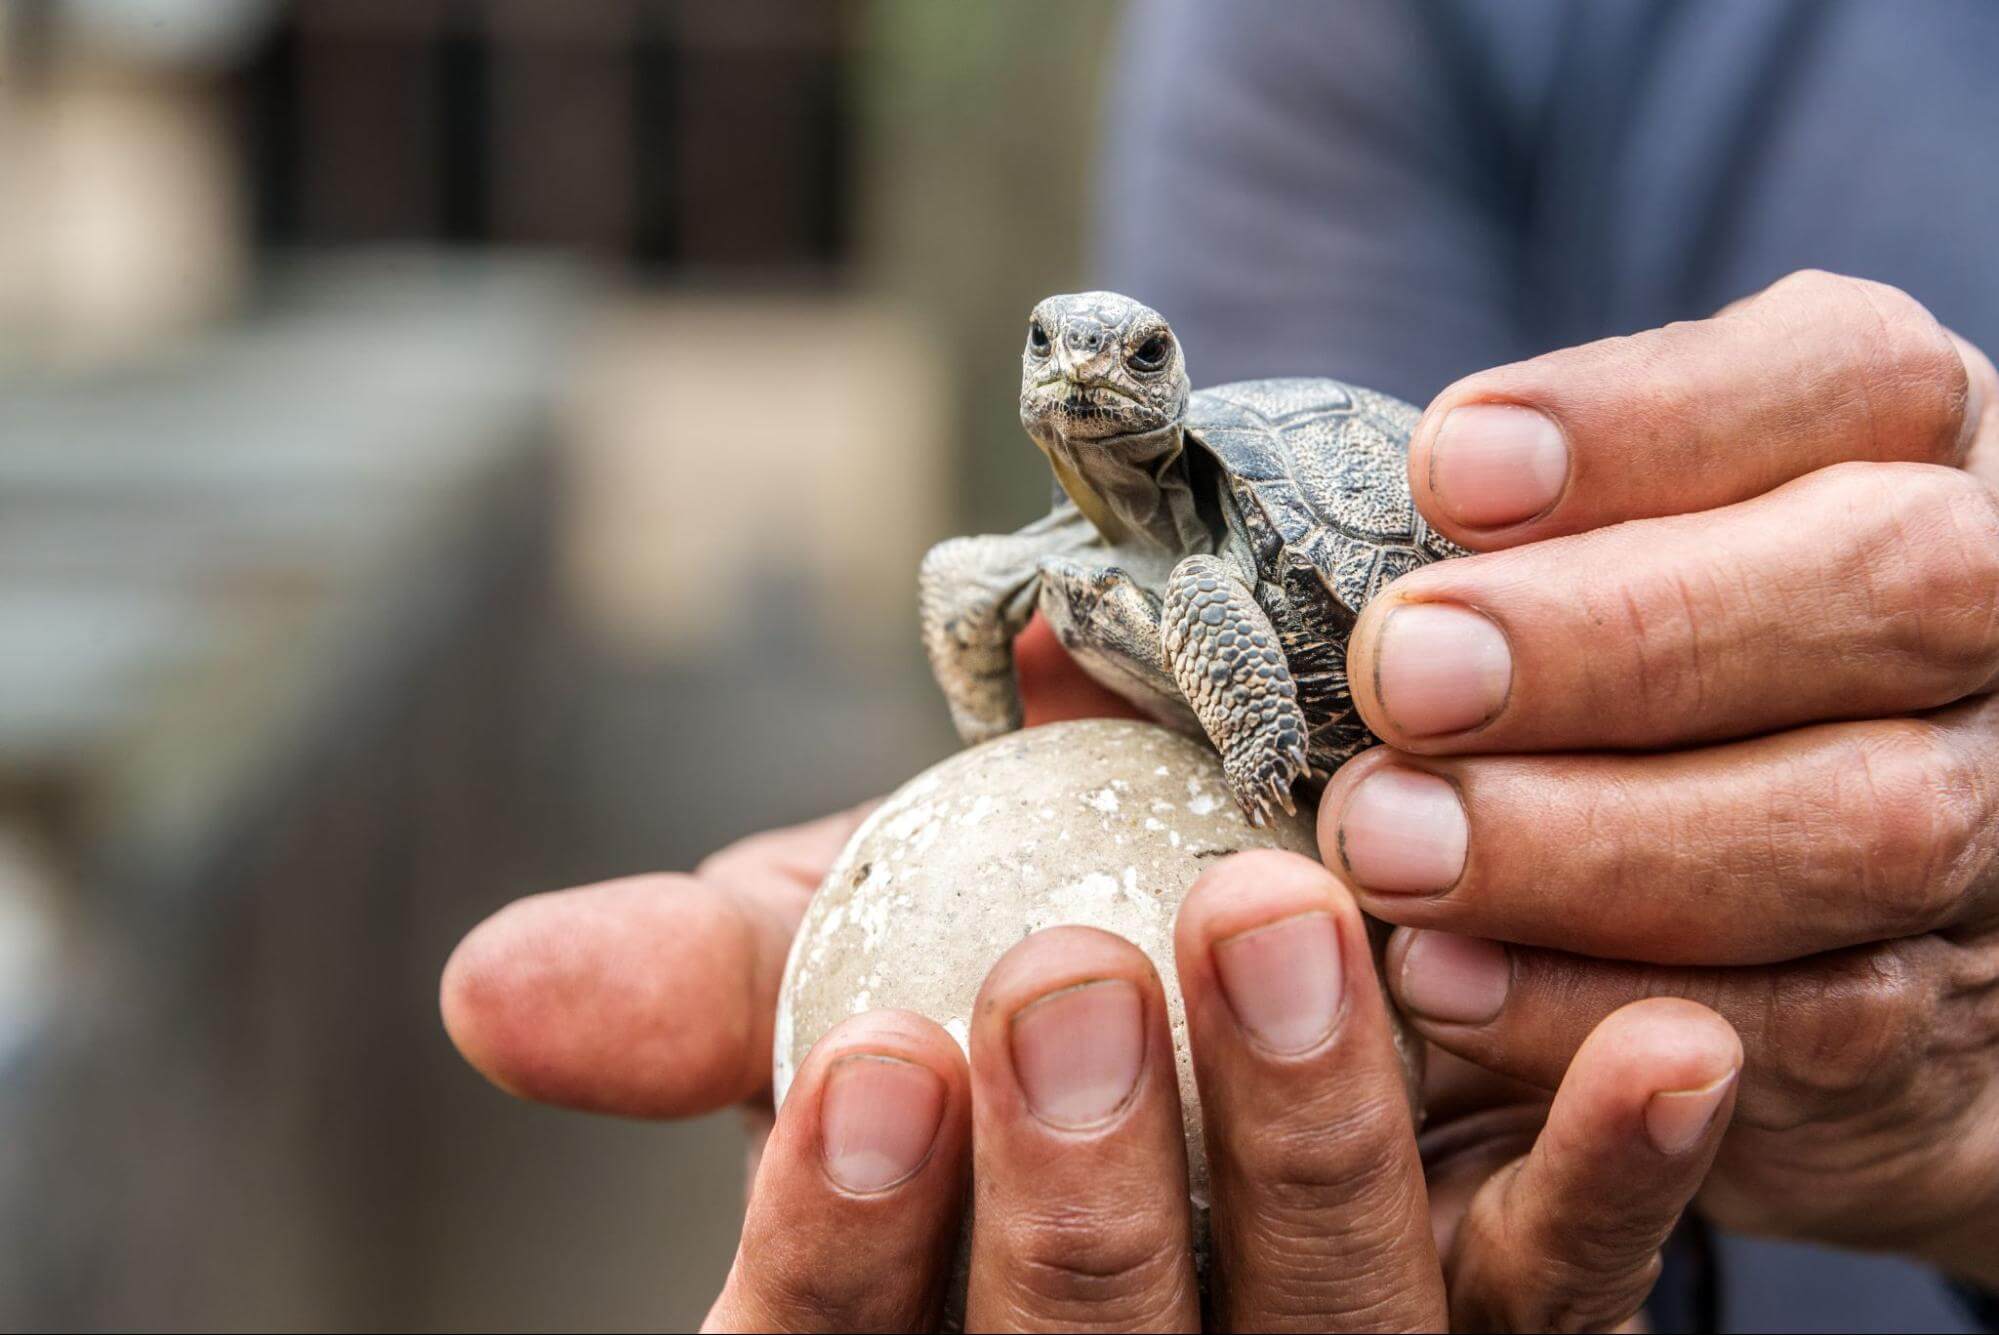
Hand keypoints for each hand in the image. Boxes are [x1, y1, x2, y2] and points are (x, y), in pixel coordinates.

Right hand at [446, 827, 1740, 1329]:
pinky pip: (1559, 1296)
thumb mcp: (844, 971)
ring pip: (1326, 1331)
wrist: (1192, 995)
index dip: (843, 1242)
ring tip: (1290, 927)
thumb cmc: (988, 986)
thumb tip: (493, 981)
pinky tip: (1660, 1042)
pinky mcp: (1494, 1334)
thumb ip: (709, 987)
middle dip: (1086, 1199)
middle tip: (1085, 978)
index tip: (873, 1059)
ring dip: (1313, 1137)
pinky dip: (1603, 1175)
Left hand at [1320, 269, 1998, 1284]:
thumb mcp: (1544, 558)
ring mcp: (1983, 817)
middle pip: (1883, 588)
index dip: (1652, 418)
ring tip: (1392, 847)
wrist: (1814, 902)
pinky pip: (1820, 1024)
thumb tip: (1040, 635)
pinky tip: (1444, 993)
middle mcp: (1968, 610)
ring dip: (1606, 840)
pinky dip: (1615, 1013)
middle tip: (1403, 678)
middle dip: (1626, 634)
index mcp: (1881, 441)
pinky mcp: (1928, 1011)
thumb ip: (1357, 551)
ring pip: (1865, 820)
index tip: (1454, 467)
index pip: (1829, 378)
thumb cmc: (1608, 682)